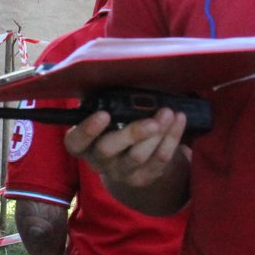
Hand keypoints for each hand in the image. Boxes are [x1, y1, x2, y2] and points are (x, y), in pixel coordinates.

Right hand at [64, 108, 187, 189]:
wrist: (135, 159)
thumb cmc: (117, 126)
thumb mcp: (107, 114)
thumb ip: (106, 103)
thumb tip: (118, 77)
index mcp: (83, 144)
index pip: (75, 142)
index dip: (86, 130)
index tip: (103, 114)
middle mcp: (99, 161)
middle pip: (108, 150)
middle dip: (131, 133)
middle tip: (151, 122)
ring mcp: (121, 172)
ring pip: (137, 156)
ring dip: (157, 134)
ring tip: (168, 113)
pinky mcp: (144, 177)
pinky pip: (160, 159)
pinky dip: (172, 137)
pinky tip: (178, 119)